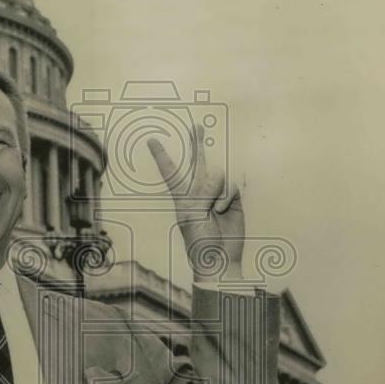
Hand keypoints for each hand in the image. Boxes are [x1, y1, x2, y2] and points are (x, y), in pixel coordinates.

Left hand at [147, 124, 244, 281]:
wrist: (220, 257)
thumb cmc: (199, 241)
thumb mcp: (193, 217)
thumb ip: (201, 193)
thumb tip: (217, 175)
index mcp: (182, 197)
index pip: (171, 172)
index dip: (162, 156)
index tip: (152, 141)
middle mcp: (199, 192)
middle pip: (198, 163)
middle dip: (197, 144)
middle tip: (196, 126)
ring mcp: (216, 194)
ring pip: (219, 176)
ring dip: (217, 193)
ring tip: (213, 211)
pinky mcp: (232, 199)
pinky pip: (231, 186)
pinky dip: (227, 198)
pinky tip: (223, 211)